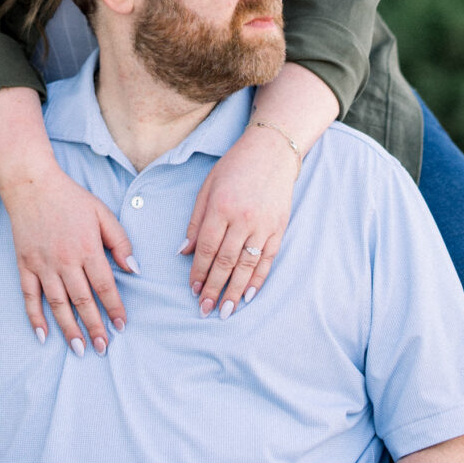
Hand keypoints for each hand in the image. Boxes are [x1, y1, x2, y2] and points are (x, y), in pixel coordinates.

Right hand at [0, 163, 136, 354]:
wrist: (31, 185)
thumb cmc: (70, 198)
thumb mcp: (102, 212)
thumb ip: (119, 241)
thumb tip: (134, 269)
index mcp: (87, 248)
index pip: (105, 286)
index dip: (114, 308)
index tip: (122, 326)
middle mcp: (65, 260)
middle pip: (83, 301)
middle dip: (95, 327)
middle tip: (103, 348)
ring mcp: (42, 265)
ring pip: (58, 304)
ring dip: (69, 329)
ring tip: (79, 349)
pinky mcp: (24, 265)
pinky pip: (30, 297)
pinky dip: (35, 317)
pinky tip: (43, 335)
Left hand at [180, 122, 297, 317]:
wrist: (272, 152)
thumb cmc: (234, 168)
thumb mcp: (207, 188)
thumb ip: (196, 221)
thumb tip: (185, 252)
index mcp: (221, 207)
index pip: (207, 248)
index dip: (199, 272)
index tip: (192, 290)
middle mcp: (243, 219)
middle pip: (226, 262)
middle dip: (214, 289)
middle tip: (205, 310)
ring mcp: (264, 225)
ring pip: (247, 266)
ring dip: (235, 291)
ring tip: (226, 310)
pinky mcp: (279, 228)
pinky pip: (267, 260)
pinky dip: (258, 279)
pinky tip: (249, 295)